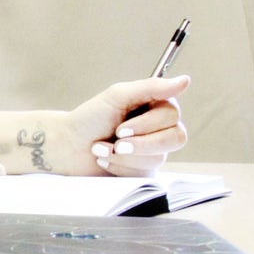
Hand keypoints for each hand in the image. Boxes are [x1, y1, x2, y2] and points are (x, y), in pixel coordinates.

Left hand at [61, 77, 189, 176]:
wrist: (68, 147)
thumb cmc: (90, 119)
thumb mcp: (118, 96)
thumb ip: (151, 87)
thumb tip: (185, 80)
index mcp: (154, 106)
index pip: (172, 115)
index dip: (149, 124)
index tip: (121, 128)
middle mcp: (158, 128)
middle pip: (176, 138)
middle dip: (141, 144)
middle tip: (116, 143)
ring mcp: (153, 151)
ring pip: (159, 158)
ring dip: (125, 156)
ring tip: (103, 149)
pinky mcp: (143, 170)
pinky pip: (145, 173)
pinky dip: (120, 167)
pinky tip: (105, 159)